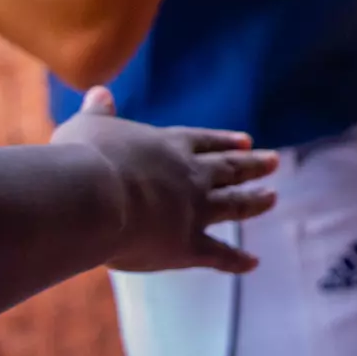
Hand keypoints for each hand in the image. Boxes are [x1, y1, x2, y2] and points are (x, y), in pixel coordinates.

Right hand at [50, 87, 279, 273]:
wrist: (90, 197)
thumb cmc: (81, 159)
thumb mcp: (87, 127)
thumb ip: (99, 113)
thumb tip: (98, 92)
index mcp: (169, 145)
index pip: (204, 142)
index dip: (225, 141)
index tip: (247, 142)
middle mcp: (190, 175)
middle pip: (229, 169)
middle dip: (253, 165)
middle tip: (275, 162)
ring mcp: (193, 210)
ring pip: (233, 205)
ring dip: (255, 202)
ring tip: (273, 197)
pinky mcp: (186, 245)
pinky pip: (218, 255)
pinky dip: (236, 260)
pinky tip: (253, 263)